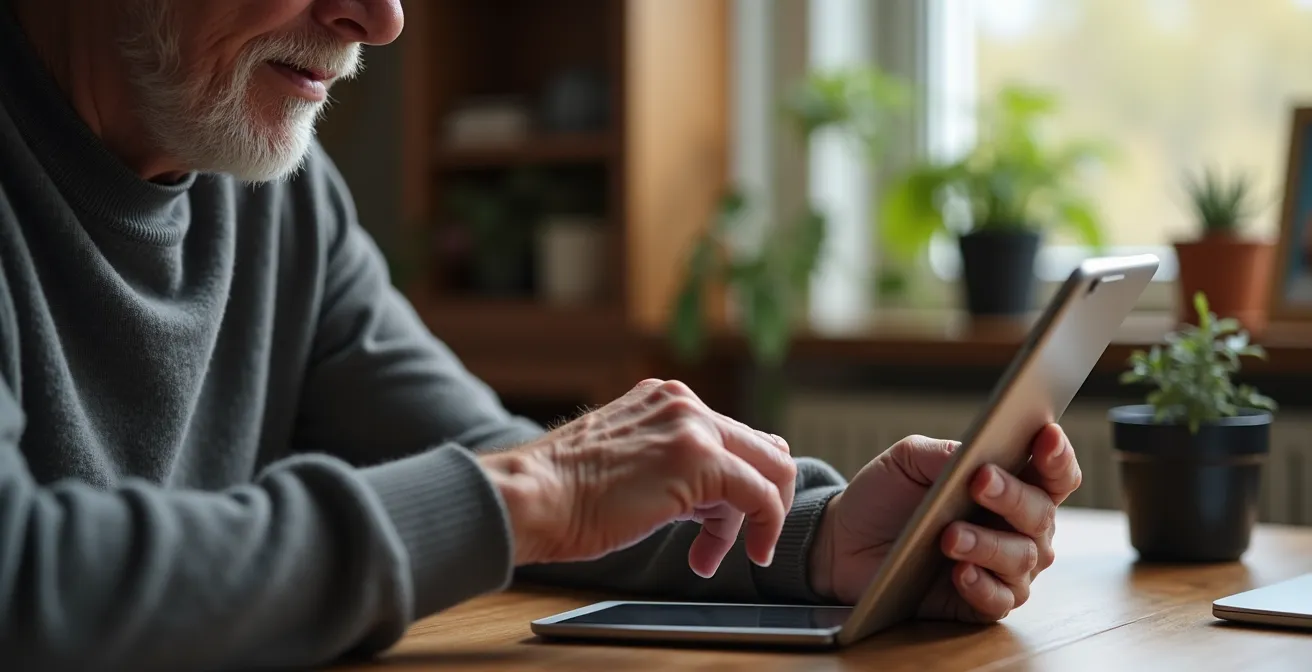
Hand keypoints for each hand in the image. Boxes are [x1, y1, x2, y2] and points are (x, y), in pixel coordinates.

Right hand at [479, 379, 796, 576]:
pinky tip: (753, 555)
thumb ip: (670, 466)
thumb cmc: (562, 496)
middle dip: (756, 502)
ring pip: (768, 471)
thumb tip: (710, 499)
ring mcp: (692, 426)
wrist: (530, 497)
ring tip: (709, 557)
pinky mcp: (699, 460)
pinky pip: (763, 495)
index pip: (731, 436)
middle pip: (761, 449)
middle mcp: (683, 402)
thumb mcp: (625, 463)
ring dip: (752, 522)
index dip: (736, 486)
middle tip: (732, 542)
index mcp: (664, 398)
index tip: (717, 524)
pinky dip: (767, 528)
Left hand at [810, 424, 1080, 621]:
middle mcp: (1019, 528)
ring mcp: (1005, 568)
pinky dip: (981, 585)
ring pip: (1022, 558)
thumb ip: (944, 452)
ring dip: (988, 544)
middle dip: (1013, 495)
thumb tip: (974, 454)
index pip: (1053, 473)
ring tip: (949, 536)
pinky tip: (959, 571)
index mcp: (1011, 485)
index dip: (1057, 455)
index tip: (1046, 435)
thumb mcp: (907, 460)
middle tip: (980, 481)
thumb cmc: (886, 496)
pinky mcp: (982, 603)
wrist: (845, 542)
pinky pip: (999, 600)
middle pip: (1041, 514)